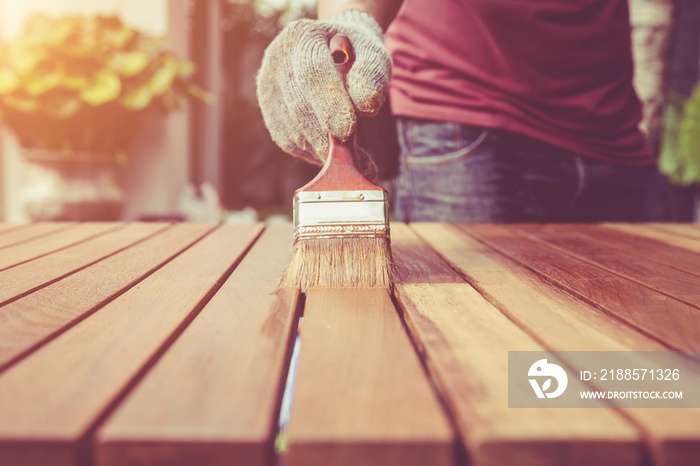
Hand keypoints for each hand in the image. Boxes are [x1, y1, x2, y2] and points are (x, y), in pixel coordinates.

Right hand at [256, 10, 390, 175]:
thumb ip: (373, 76)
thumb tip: (365, 106)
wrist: (335, 53)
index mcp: (303, 37)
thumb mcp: (373, 55)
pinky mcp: (270, 114)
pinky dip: (312, 152)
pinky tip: (332, 153)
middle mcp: (277, 60)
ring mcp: (269, 88)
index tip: (347, 132)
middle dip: (327, 138)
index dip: (329, 104)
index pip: (312, 73)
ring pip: (292, 130)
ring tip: (350, 160)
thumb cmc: (357, 55)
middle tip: (353, 161)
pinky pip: (289, 141)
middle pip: (299, 108)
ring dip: (321, 150)